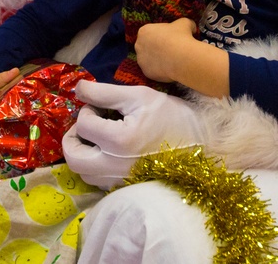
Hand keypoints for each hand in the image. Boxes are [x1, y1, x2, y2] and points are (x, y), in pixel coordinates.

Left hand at [61, 81, 206, 188]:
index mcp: (119, 140)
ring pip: (83, 173)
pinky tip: (107, 153)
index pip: (83, 124)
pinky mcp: (127, 188)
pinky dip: (95, 167)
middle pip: (73, 158)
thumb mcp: (139, 96)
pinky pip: (99, 182)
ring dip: (82, 154)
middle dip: (72, 138)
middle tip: (85, 125)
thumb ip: (104, 93)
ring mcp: (121, 181)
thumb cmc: (173, 117)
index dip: (87, 110)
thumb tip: (78, 89)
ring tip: (96, 138)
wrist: (205, 146)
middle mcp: (115, 166)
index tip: (100, 106)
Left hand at [135, 18, 228, 96]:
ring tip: (171, 61)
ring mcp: (140, 59)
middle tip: (170, 50)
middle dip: (157, 48)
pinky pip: (153, 70)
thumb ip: (184, 23)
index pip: (151, 32)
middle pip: (147, 46)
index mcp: (144, 31)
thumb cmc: (181, 38)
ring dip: (157, 59)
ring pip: (149, 59)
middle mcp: (138, 45)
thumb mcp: (185, 23)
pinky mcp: (146, 72)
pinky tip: (169, 69)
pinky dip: (159, 70)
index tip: (170, 39)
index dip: (161, 35)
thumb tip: (191, 27)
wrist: (182, 58)